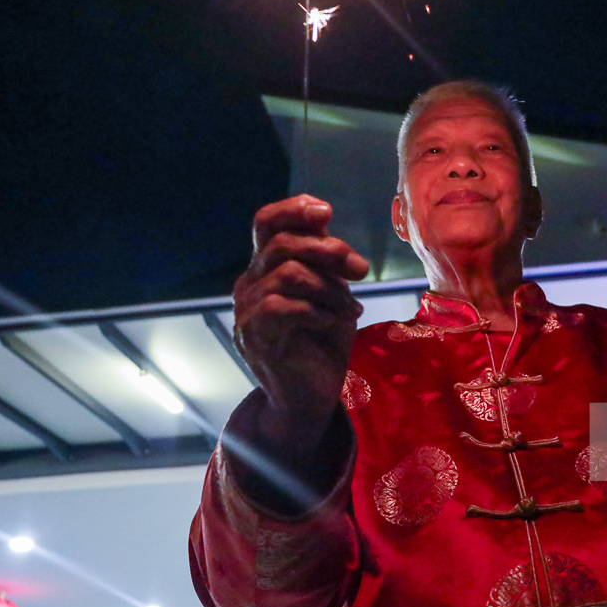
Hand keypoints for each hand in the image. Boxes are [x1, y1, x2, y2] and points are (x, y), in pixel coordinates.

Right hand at [232, 195, 368, 456]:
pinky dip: (316, 311)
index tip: (326, 213)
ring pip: (289, 273)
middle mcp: (249, 283)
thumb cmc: (322, 342)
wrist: (310, 397)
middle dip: (329, 250)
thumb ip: (323, 258)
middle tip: (360, 270)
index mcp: (265, 267)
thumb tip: (322, 218)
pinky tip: (331, 323)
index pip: (266, 222)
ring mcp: (247, 311)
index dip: (293, 209)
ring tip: (350, 309)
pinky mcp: (254, 337)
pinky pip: (282, 306)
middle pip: (282, 243)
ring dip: (330, 288)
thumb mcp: (330, 291)